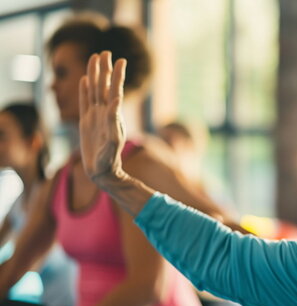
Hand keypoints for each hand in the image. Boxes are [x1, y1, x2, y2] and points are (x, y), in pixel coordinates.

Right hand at [79, 51, 127, 184]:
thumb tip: (115, 102)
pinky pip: (85, 101)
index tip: (121, 61)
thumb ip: (113, 122)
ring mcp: (95, 116)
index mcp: (112, 115)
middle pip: (104, 86)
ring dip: (95, 75)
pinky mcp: (87, 122)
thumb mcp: (111, 142)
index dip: (118, 76)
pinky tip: (86, 79)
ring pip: (95, 90)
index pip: (115, 91)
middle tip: (106, 51)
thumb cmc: (109, 159)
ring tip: (95, 58)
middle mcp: (105, 113)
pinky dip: (85, 90)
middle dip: (105, 69)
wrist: (102, 171)